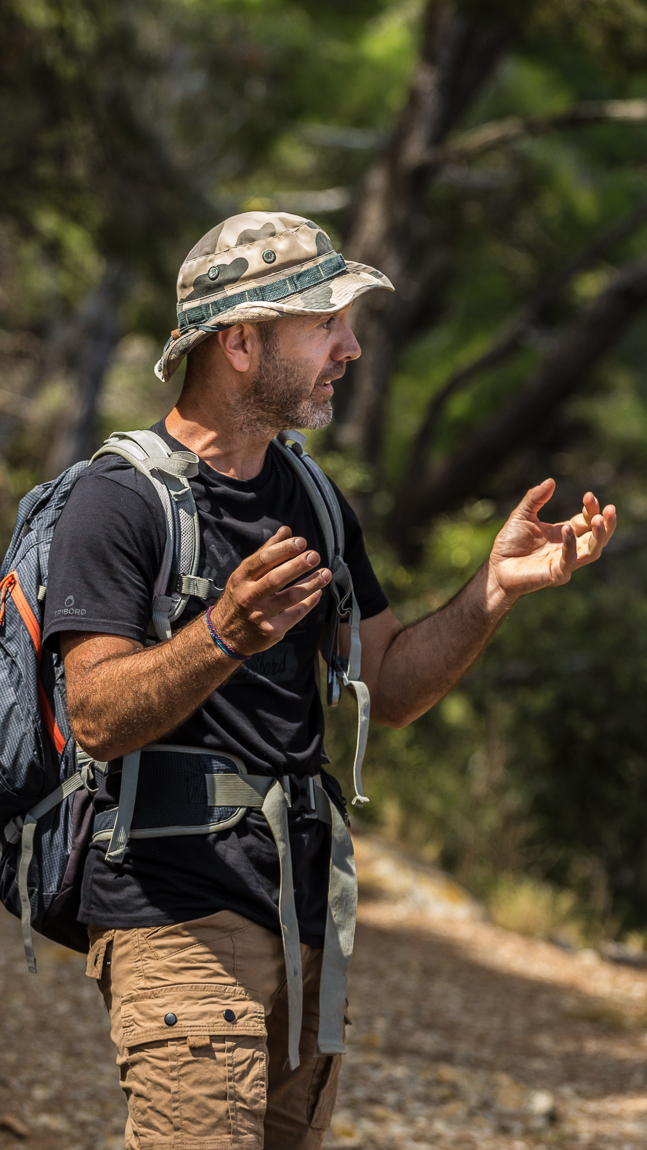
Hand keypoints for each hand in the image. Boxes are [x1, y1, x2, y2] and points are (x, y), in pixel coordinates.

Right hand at [209, 526, 330, 656]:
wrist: (226, 635)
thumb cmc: (240, 598)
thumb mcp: (245, 575)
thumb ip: (266, 552)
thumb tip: (286, 530)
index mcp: (241, 578)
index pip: (263, 560)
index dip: (284, 549)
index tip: (301, 542)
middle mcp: (249, 596)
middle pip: (276, 578)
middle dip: (298, 565)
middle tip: (315, 556)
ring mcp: (260, 614)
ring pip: (290, 596)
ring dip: (311, 583)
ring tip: (325, 574)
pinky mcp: (271, 630)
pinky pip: (296, 613)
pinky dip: (310, 601)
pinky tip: (317, 592)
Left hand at [487, 479, 615, 607]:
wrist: (496, 568)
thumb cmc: (509, 545)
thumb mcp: (521, 516)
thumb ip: (535, 499)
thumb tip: (551, 481)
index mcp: (563, 534)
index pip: (586, 521)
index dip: (591, 509)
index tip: (589, 496)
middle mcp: (568, 549)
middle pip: (597, 538)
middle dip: (606, 524)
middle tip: (611, 509)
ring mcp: (564, 562)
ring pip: (592, 551)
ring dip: (598, 536)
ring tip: (598, 519)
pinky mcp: (556, 574)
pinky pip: (570, 560)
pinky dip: (571, 546)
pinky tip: (568, 530)